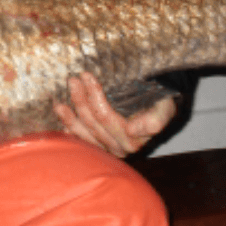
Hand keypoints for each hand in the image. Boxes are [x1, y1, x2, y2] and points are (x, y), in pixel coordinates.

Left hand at [55, 72, 176, 157]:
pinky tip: (61, 121)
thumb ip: (155, 119)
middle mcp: (119, 148)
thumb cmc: (160, 104)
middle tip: (73, 79)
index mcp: (133, 139)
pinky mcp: (99, 148)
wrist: (159, 107)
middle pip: (92, 122)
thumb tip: (133, 129)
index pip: (106, 116)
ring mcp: (108, 149)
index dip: (94, 95)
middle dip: (80, 99)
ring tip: (60, 100)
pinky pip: (80, 140)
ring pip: (83, 132)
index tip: (87, 76)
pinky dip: (69, 129)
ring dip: (70, 116)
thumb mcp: (165, 108)